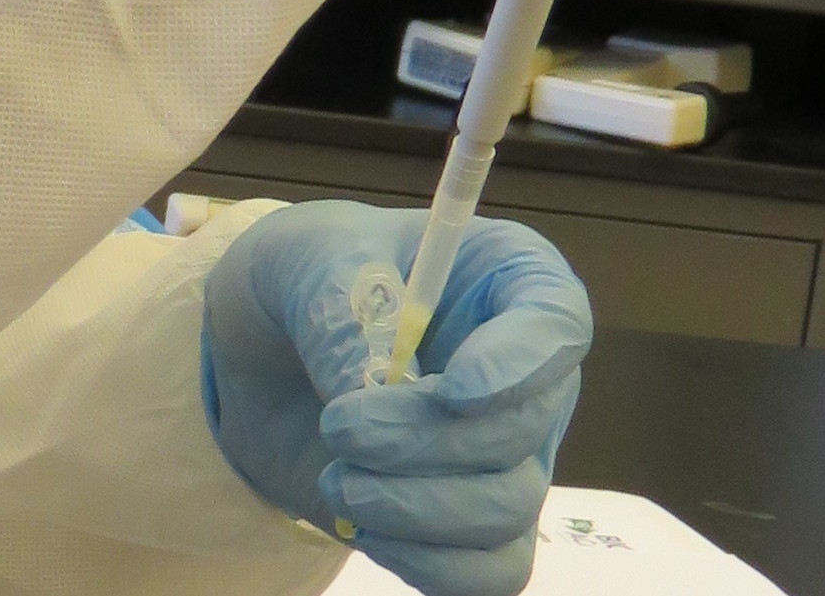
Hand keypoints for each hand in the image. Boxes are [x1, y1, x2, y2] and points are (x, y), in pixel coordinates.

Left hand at [202, 202, 590, 595]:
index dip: (519, 363)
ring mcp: (508, 452)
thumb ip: (340, 312)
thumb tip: (361, 389)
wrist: (269, 348)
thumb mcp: (308, 260)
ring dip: (416, 507)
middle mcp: (525, 371)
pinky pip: (490, 571)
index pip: (556, 320)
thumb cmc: (310, 279)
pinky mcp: (472, 522)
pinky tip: (363, 525)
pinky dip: (427, 563)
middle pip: (526, 426)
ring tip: (335, 479)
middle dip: (427, 441)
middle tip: (339, 428)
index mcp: (507, 277)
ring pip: (509, 506)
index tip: (453, 390)